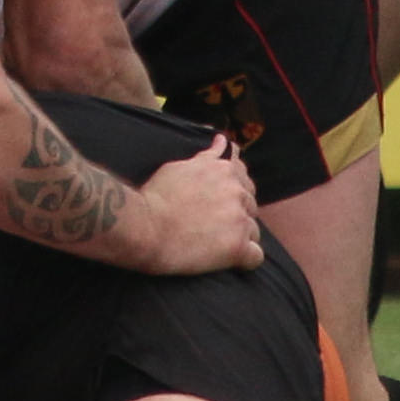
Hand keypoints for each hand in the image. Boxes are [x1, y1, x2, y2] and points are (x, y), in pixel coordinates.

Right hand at [123, 136, 266, 274]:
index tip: (216, 204)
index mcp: (224, 170)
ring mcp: (239, 219)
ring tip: (212, 243)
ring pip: (253, 231)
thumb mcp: (179, 166)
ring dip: (238, 237)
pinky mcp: (237, 247)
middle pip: (251, 206)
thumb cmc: (155, 197)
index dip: (232, 193)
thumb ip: (207, 156)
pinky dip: (244, 259)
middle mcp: (236, 192)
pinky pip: (256, 256)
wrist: (144, 227)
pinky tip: (227, 259)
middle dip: (236, 215)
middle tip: (210, 226)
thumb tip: (221, 140)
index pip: (244, 179)